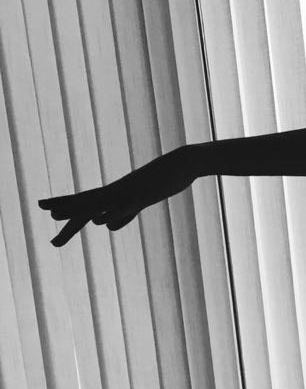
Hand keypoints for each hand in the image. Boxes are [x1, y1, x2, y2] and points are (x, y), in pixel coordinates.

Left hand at [38, 146, 197, 247]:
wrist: (183, 163)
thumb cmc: (163, 179)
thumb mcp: (140, 202)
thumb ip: (124, 214)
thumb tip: (105, 225)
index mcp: (115, 194)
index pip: (84, 200)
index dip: (64, 205)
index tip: (45, 208)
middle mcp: (117, 192)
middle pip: (86, 202)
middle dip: (63, 207)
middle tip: (40, 207)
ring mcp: (130, 193)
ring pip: (101, 203)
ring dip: (80, 210)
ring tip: (58, 215)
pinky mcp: (145, 195)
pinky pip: (127, 206)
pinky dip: (115, 214)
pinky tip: (102, 221)